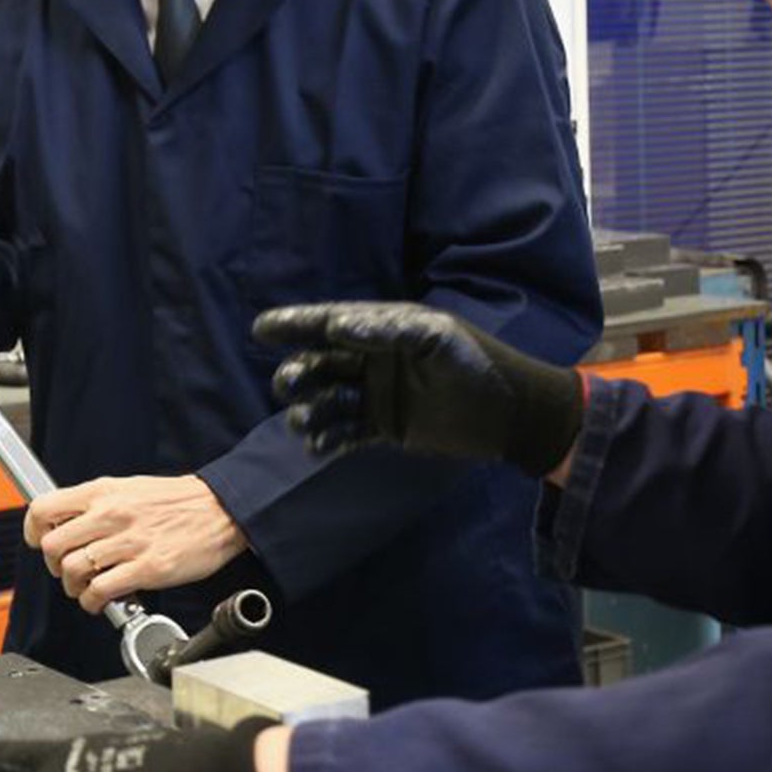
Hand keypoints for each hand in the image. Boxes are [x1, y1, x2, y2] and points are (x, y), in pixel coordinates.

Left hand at [26, 475, 247, 613]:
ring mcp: (129, 542)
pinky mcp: (147, 568)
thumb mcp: (130, 488)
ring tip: (88, 588)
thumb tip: (67, 523)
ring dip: (74, 587)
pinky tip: (103, 600)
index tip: (39, 543)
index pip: (44, 509)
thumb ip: (97, 504)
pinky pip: (100, 591)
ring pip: (72, 571)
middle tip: (67, 571)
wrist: (221, 510)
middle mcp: (112, 514)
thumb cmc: (179, 502)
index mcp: (104, 492)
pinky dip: (93, 602)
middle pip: (52, 547)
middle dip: (54, 566)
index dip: (33, 532)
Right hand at [252, 302, 584, 477]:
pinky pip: (345, 433)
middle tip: (290, 382)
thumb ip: (388, 330)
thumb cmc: (477, 364)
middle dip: (298, 371)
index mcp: (384, 330)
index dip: (296, 324)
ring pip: (326, 400)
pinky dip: (327, 440)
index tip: (262, 328)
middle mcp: (374, 360)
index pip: (331, 324)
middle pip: (320, 363)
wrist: (509, 413)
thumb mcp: (437, 337)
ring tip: (308, 421)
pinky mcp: (385, 428)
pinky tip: (318, 448)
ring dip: (310, 409)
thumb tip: (338, 326)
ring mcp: (377, 395)